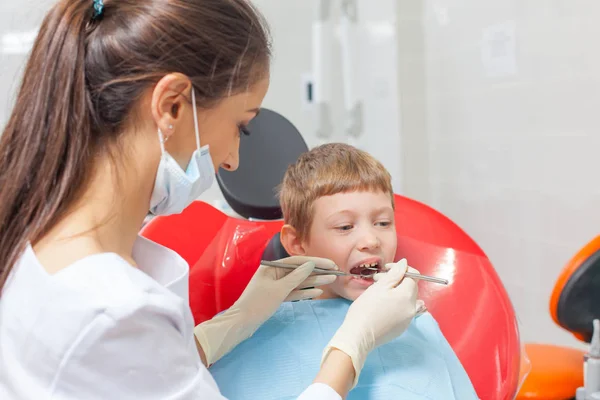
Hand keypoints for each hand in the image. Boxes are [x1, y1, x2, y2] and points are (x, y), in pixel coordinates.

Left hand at [195, 256, 337, 365]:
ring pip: (298, 282)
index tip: (330, 263)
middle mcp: (274, 273)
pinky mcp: (276, 297)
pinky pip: (293, 292)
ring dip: (314, 281)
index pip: (298, 261)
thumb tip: (310, 264)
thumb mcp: (279, 289)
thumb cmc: (258, 304)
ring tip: (332, 280)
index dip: (316, 261)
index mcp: (272, 267)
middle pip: (299, 271)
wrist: (241, 323)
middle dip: (318, 271)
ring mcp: (276, 286)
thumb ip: (296, 277)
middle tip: (336, 271)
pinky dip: (305, 292)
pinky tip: (318, 291)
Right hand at [321, 259, 417, 386]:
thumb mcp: (379, 286)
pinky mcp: (401, 328)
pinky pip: (402, 310)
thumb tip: (405, 263)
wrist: (359, 335)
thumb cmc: (366, 309)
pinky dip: (395, 304)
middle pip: (410, 288)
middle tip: (378, 279)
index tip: (386, 269)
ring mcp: (408, 320)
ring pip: (406, 299)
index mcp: (407, 296)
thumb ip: (395, 273)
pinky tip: (381, 305)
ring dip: (395, 292)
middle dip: (396, 280)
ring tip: (378, 292)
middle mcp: (412, 308)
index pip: (413, 276)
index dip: (400, 269)